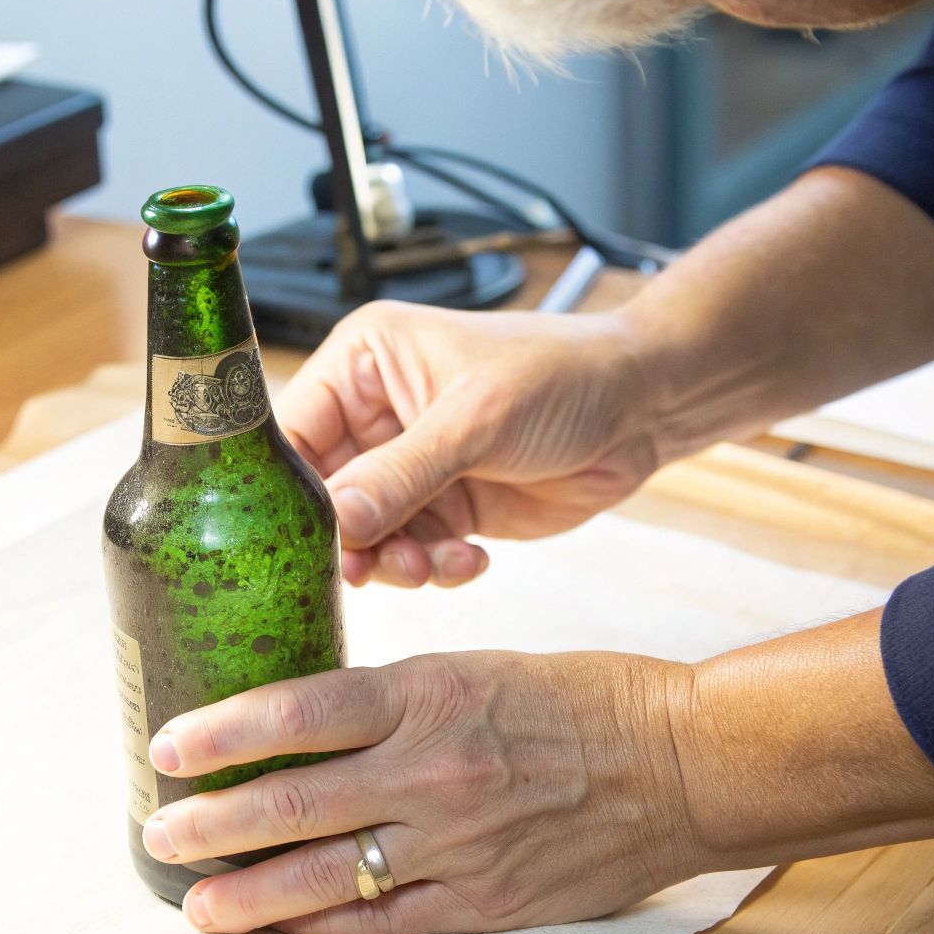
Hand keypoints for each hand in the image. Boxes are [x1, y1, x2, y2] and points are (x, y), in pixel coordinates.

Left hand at [137, 650, 700, 933]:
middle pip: (295, 800)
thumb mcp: (476, 667)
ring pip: (326, 873)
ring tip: (199, 902)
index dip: (223, 733)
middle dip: (214, 822)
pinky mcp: (485, 900)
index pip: (299, 711)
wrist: (680, 764)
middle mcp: (434, 769)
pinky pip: (383, 918)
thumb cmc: (581, 701)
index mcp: (430, 693)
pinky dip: (322, 925)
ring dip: (249, 893)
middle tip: (163, 830)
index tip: (170, 746)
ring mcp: (458, 842)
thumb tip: (303, 723)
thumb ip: (392, 699)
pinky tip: (279, 927)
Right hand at [276, 301, 659, 587]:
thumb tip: (336, 523)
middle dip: (348, 538)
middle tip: (372, 570)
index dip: (291, 488)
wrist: (642, 408)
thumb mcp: (476, 420)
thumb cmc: (562, 375)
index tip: (300, 538)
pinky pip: (412, 552)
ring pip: (365, 534)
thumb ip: (401, 475)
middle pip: (322, 493)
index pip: (295, 431)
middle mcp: (376, 415)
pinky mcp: (444, 507)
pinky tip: (470, 558)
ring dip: (393, 561)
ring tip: (432, 565)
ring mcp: (409, 466)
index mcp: (364, 364)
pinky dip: (433, 567)